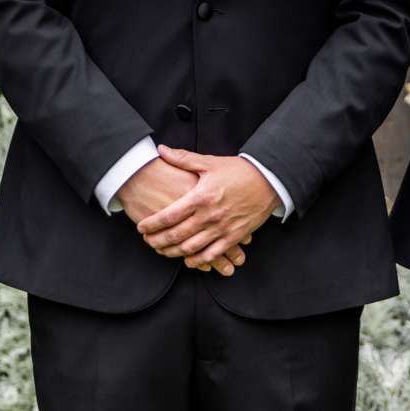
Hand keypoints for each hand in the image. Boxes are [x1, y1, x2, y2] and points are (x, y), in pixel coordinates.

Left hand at [116, 158, 246, 274]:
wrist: (268, 181)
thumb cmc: (238, 171)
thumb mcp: (210, 162)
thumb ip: (183, 158)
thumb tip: (161, 149)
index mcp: (200, 196)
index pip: (169, 215)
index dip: (152, 224)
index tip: (141, 227)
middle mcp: (209, 215)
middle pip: (177, 235)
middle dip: (158, 241)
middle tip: (147, 242)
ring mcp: (222, 228)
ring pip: (192, 248)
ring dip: (174, 252)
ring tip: (163, 251)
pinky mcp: (234, 236)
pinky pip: (213, 254)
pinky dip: (199, 260)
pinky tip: (189, 260)